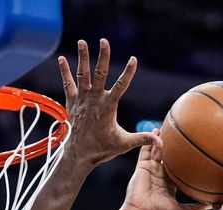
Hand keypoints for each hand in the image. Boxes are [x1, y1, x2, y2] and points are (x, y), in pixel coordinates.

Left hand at [59, 39, 162, 166]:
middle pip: (100, 73)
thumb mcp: (124, 144)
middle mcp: (94, 99)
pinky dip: (65, 71)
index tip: (134, 59)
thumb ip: (142, 140)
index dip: (128, 73)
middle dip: (103, 56)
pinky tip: (61, 59)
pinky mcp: (72, 102)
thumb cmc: (102, 149)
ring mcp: (82, 99)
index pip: (120, 86)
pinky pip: (68, 84)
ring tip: (82, 42)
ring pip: (82, 74)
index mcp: (108, 107)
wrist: (79, 154)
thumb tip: (161, 142)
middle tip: (104, 41)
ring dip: (82, 57)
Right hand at [124, 132, 210, 209]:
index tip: (193, 151)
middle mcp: (159, 174)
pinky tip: (155, 130)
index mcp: (168, 183)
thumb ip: (194, 208)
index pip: (177, 168)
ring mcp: (150, 169)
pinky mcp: (142, 167)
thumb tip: (210, 206)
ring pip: (156, 151)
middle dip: (173, 147)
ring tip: (168, 127)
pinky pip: (145, 151)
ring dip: (161, 139)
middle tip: (182, 135)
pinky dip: (149, 141)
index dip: (183, 159)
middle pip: (167, 156)